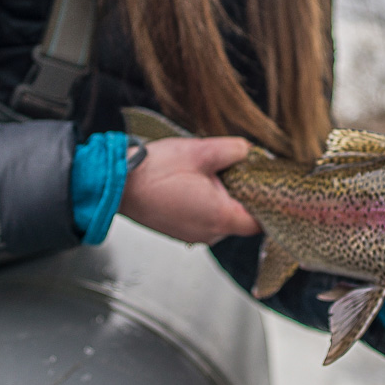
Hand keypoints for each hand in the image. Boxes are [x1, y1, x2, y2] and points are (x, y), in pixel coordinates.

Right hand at [118, 136, 260, 244]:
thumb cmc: (153, 171)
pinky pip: (203, 218)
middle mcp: (208, 233)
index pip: (260, 221)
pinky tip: (191, 183)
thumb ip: (235, 150)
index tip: (267, 185)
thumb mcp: (202, 151)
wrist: (116, 183)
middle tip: (232, 168)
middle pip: (241, 217)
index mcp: (220, 218)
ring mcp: (192, 235)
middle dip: (241, 192)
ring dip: (220, 196)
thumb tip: (248, 152)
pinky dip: (204, 202)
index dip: (267, 202)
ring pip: (221, 217)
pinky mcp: (179, 230)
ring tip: (205, 173)